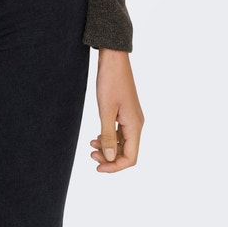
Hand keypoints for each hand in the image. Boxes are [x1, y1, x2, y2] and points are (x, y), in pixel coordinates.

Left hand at [90, 48, 143, 172]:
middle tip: (91, 155)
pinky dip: (109, 137)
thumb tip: (110, 158)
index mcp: (135, 125)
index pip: (131, 158)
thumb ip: (108, 135)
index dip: (115, 167)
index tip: (98, 167)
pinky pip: (120, 132)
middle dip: (110, 158)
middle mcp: (136, 124)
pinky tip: (97, 136)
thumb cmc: (110, 81)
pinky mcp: (125, 112)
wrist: (113, 59)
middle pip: (127, 152)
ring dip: (108, 148)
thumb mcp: (106, 110)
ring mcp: (131, 118)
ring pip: (123, 143)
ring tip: (91, 146)